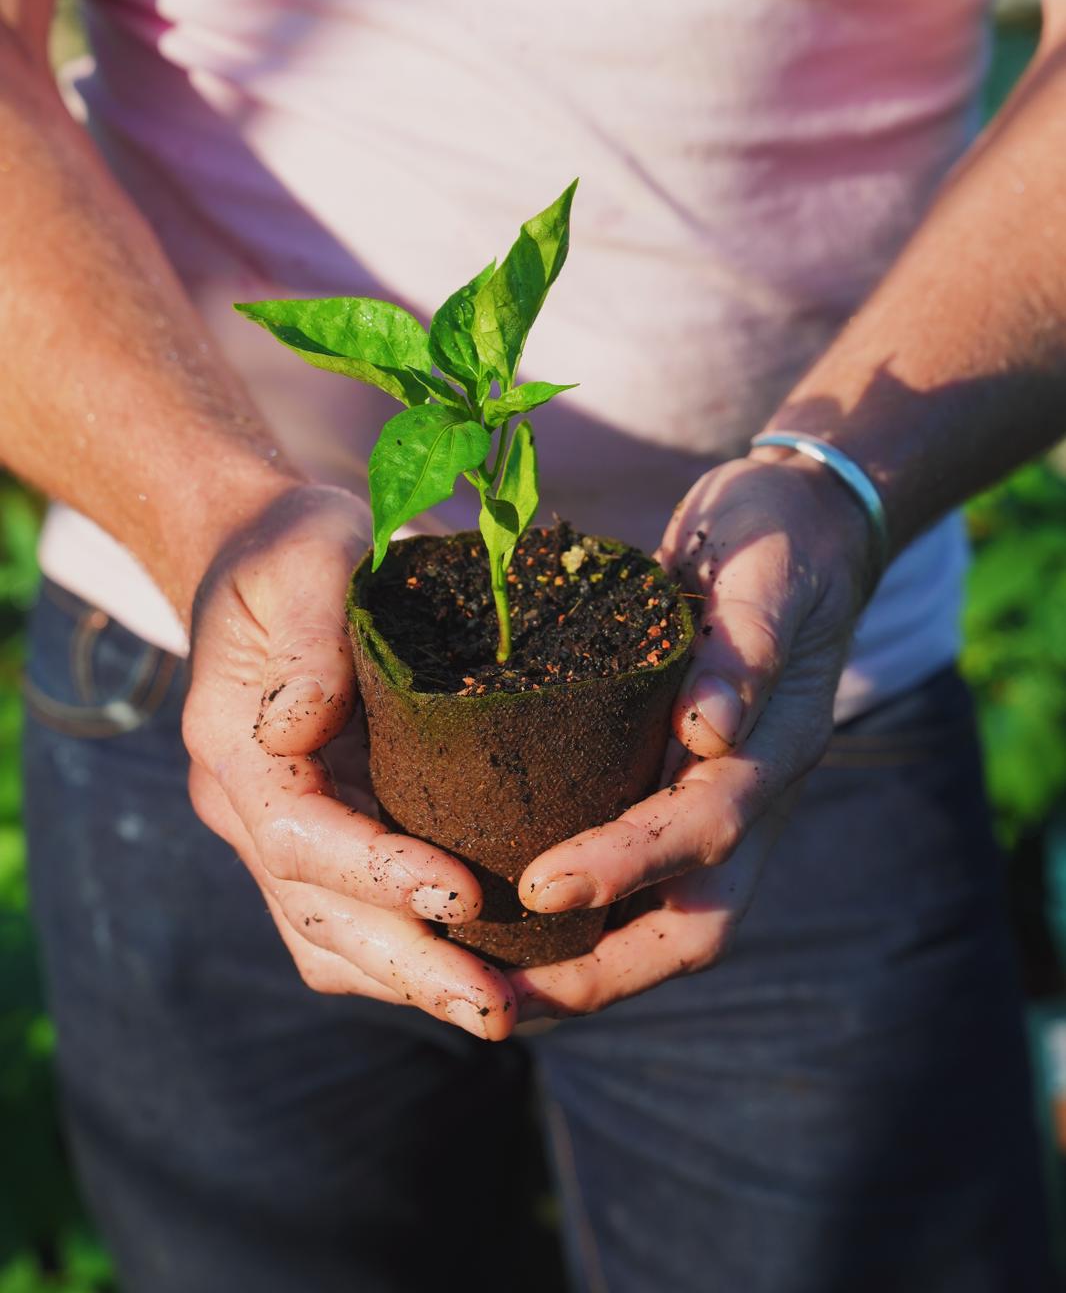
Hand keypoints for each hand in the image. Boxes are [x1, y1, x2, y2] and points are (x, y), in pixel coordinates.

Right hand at [182, 483, 515, 1038]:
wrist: (265, 556)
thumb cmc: (295, 546)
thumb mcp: (307, 556)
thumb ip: (309, 636)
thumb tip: (299, 725)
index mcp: (233, 740)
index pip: (297, 834)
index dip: (376, 873)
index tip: (463, 891)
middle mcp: (245, 804)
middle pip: (315, 916)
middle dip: (407, 967)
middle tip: (497, 1009)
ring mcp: (277, 832)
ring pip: (328, 941)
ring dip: (411, 983)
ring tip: (503, 1011)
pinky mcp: (319, 838)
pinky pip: (349, 926)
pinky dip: (406, 960)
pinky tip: (482, 972)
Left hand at [509, 453, 872, 1019]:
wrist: (798, 525)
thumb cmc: (780, 540)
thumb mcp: (767, 573)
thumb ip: (746, 647)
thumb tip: (708, 730)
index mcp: (773, 752)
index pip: (706, 832)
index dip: (628, 865)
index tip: (543, 884)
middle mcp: (742, 795)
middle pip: (691, 924)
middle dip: (601, 971)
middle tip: (502, 997)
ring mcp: (707, 798)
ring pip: (658, 916)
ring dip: (578, 962)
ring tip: (482, 982)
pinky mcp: (667, 782)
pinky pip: (628, 870)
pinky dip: (572, 909)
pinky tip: (495, 913)